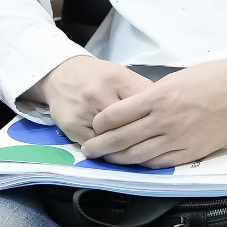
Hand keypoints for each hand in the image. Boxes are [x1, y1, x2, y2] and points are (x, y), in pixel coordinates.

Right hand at [32, 55, 154, 143]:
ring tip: (135, 149)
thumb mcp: (122, 75)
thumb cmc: (97, 76)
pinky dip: (107, 151)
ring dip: (125, 146)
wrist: (62, 74)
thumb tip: (165, 109)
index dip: (155, 118)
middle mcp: (99, 94)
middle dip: (142, 135)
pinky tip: (115, 151)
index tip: (162, 127)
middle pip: (128, 125)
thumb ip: (142, 91)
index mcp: (117, 79)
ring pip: (112, 139)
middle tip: (152, 142)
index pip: (144, 105)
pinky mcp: (72, 127)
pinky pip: (95, 146)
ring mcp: (84, 112)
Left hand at [80, 58, 226, 167]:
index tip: (94, 125)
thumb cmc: (212, 78)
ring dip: (117, 160)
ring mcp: (177, 139)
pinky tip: (134, 164)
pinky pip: (159, 163)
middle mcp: (164, 121)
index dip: (100, 123)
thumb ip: (152, 96)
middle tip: (89, 150)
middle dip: (100, 146)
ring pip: (137, 156)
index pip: (115, 115)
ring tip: (106, 160)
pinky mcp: (190, 152)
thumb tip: (131, 109)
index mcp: (158, 97)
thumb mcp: (175, 78)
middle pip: (121, 139)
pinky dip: (142, 165)